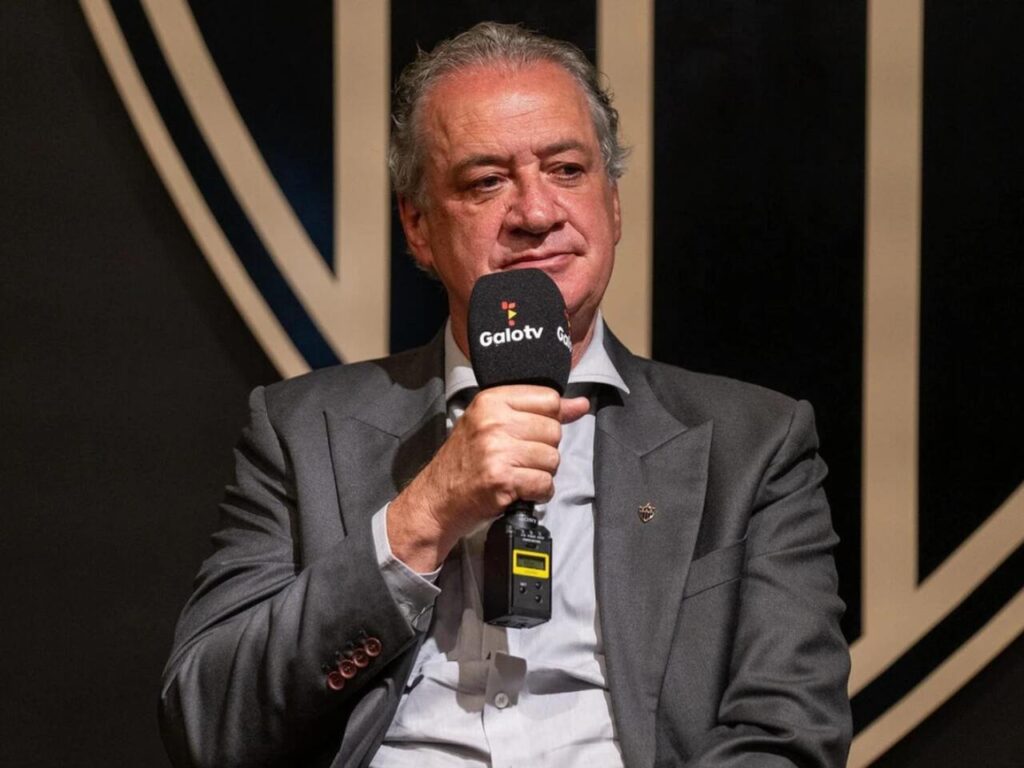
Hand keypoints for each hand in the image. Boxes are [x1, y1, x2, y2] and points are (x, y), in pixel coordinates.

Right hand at [387, 385, 588, 571]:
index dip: (549, 419)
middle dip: (544, 449)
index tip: (533, 433)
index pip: (548, 398)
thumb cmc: (465, 462)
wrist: (436, 499)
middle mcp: (493, 422)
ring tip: (518, 474)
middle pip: (553, 430)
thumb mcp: (493, 424)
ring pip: (552, 458)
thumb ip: (537, 411)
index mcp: (491, 401)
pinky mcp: (501, 479)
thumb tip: (580, 404)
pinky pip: (544, 483)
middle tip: (520, 459)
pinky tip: (520, 490)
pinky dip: (538, 493)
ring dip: (541, 473)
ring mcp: (497, 451)